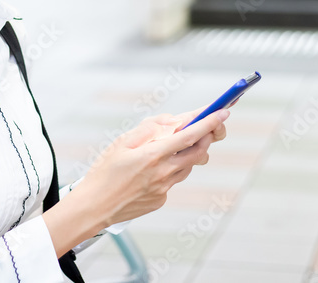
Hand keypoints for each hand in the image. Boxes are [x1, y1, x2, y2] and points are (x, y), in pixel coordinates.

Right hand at [75, 110, 229, 226]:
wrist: (94, 207)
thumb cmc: (104, 171)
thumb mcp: (121, 142)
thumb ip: (148, 129)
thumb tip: (171, 122)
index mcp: (153, 155)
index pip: (190, 135)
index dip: (209, 122)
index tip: (223, 111)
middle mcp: (163, 173)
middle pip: (199, 152)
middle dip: (206, 137)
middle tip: (206, 126)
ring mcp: (164, 188)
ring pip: (187, 166)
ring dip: (187, 153)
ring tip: (167, 147)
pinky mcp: (161, 199)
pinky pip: (174, 179)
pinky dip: (170, 168)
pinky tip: (150, 169)